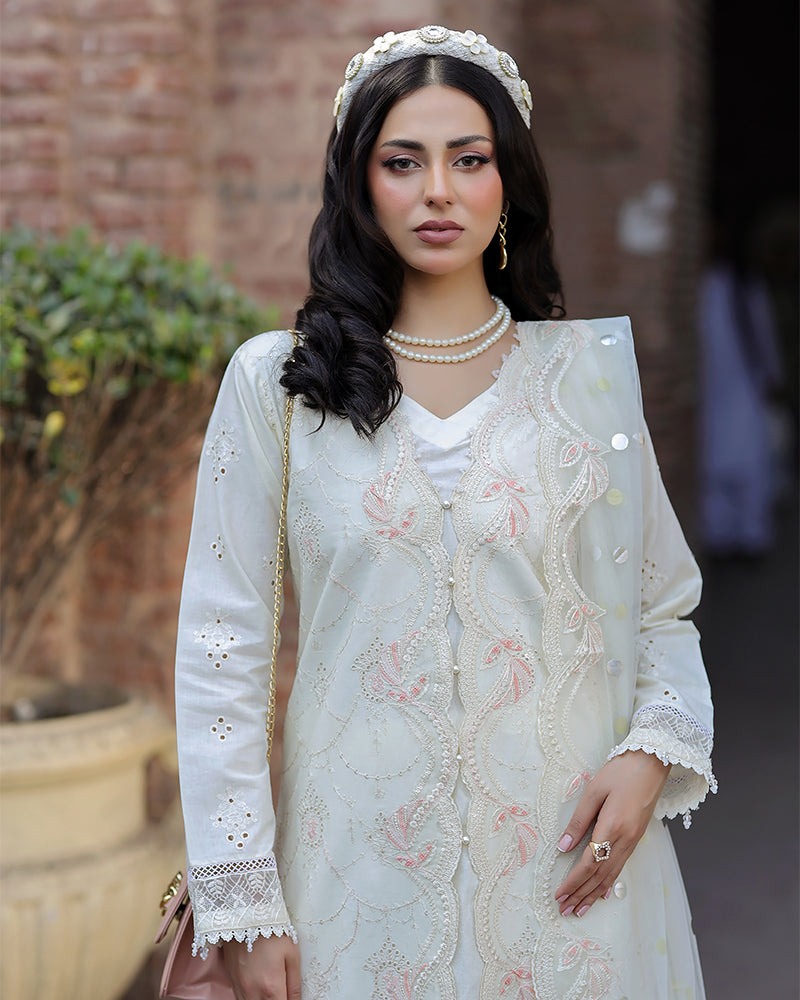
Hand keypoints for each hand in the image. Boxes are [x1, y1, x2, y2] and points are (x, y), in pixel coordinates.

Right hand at [222, 933, 300, 999]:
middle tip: (281, 991)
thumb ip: (295, 984)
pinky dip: (251, 997)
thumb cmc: (272, 932)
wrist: (246, 914)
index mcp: (271, 987)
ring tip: (270, 986)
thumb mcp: (292, 955)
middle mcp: (252, 992)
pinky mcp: (231, 981)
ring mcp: (239, 988)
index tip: (290, 996)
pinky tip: (259, 986)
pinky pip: (241, 998)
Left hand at [554, 749, 669, 917]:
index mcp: (612, 826)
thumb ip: (579, 820)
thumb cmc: (621, 771)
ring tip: (579, 909)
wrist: (652, 762)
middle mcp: (625, 839)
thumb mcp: (594, 790)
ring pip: (611, 874)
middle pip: (600, 874)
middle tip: (564, 910)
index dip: (573, 882)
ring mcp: (633, 840)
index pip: (589, 863)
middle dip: (581, 894)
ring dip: (594, 893)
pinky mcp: (637, 837)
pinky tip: (602, 893)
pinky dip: (609, 882)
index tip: (559, 894)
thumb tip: (563, 846)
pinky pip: (621, 866)